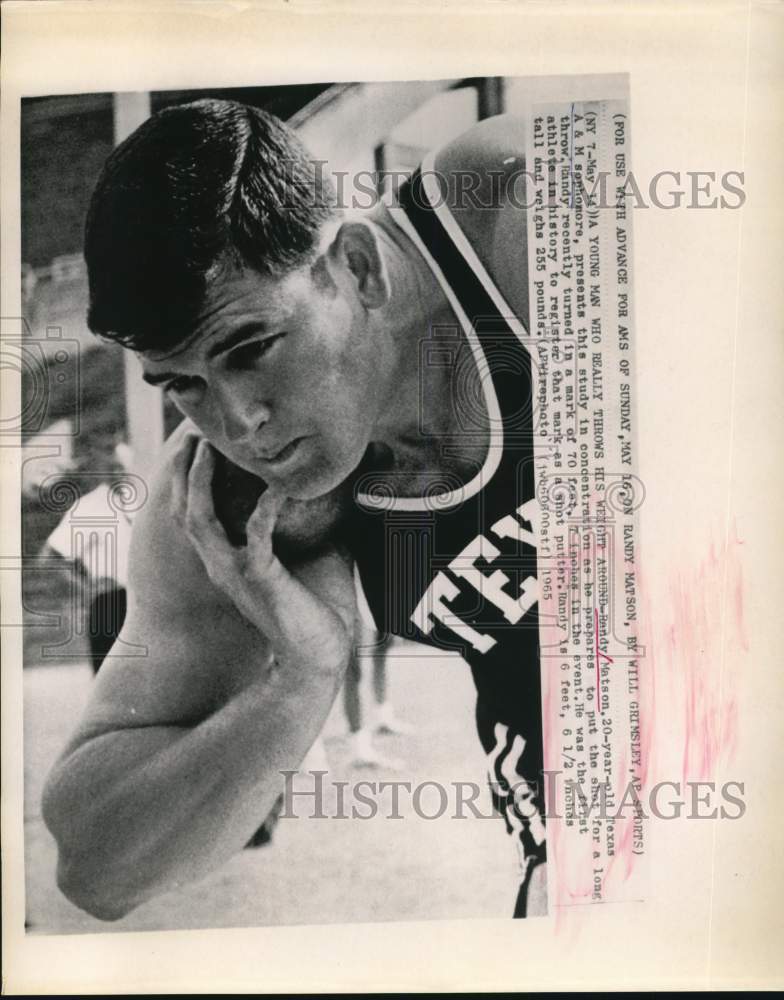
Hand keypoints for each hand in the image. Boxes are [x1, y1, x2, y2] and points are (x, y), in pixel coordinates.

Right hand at [171, 435, 354, 675]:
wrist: (323, 653)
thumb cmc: (317, 604)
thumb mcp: (311, 549)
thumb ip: (310, 518)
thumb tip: (330, 481)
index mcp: (227, 559)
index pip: (194, 512)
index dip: (190, 477)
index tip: (198, 441)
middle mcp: (220, 565)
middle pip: (184, 510)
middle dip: (183, 470)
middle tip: (189, 433)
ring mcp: (235, 573)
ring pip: (201, 521)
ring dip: (201, 481)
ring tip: (207, 448)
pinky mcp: (260, 580)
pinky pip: (256, 537)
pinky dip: (265, 509)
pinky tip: (277, 487)